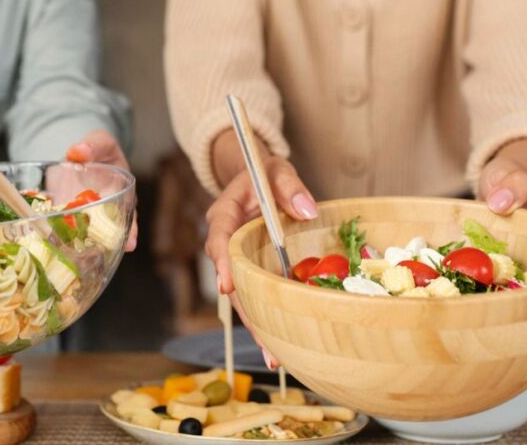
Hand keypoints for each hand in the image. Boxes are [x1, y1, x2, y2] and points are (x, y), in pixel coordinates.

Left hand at [65, 130, 136, 251]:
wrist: (79, 157)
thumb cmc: (98, 150)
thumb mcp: (100, 142)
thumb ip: (93, 145)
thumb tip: (78, 152)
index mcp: (122, 194)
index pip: (129, 215)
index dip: (130, 230)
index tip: (130, 244)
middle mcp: (106, 211)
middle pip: (109, 233)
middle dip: (107, 246)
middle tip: (102, 259)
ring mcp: (86, 217)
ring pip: (87, 236)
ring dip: (83, 249)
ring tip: (77, 263)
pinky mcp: (68, 219)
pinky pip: (64, 231)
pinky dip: (58, 239)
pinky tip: (50, 248)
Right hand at [206, 156, 316, 370]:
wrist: (256, 177)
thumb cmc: (264, 173)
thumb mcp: (277, 170)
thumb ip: (290, 187)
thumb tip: (307, 211)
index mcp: (224, 213)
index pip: (219, 239)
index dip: (221, 263)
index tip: (226, 286)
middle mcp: (223, 240)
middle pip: (229, 278)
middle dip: (244, 310)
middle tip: (263, 341)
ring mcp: (234, 257)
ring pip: (240, 294)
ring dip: (255, 323)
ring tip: (273, 356)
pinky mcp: (247, 267)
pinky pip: (252, 292)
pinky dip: (263, 316)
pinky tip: (278, 343)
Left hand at [478, 139, 526, 299]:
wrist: (491, 181)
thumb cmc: (509, 177)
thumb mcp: (512, 173)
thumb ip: (512, 184)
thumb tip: (502, 203)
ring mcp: (511, 256)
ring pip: (520, 283)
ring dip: (520, 300)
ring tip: (515, 319)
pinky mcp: (488, 260)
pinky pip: (490, 277)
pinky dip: (486, 289)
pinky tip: (480, 303)